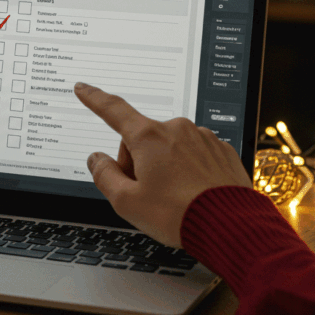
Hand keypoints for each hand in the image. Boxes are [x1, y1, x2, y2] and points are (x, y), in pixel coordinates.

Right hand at [73, 82, 251, 246]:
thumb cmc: (179, 214)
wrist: (231, 226)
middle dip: (137, 162)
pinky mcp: (221, 150)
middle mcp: (177, 129)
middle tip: (145, 194)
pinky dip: (189, 171)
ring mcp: (202, 138)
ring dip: (165, 167)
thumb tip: (97, 160)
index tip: (83, 88)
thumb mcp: (127, 202)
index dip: (94, 99)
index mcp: (149, 138)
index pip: (113, 111)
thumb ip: (104, 176)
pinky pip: (195, 155)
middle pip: (142, 140)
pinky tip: (193, 193)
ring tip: (174, 198)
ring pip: (170, 148)